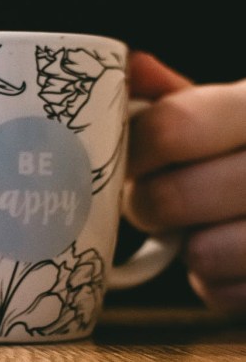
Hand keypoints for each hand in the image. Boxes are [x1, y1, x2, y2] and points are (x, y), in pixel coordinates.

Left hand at [125, 51, 245, 314]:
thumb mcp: (235, 111)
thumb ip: (181, 97)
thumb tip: (127, 67)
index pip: (170, 128)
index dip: (133, 151)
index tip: (128, 161)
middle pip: (168, 199)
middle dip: (147, 204)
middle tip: (154, 200)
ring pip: (201, 254)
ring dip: (187, 247)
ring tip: (199, 227)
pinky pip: (223, 293)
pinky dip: (215, 282)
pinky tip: (230, 258)